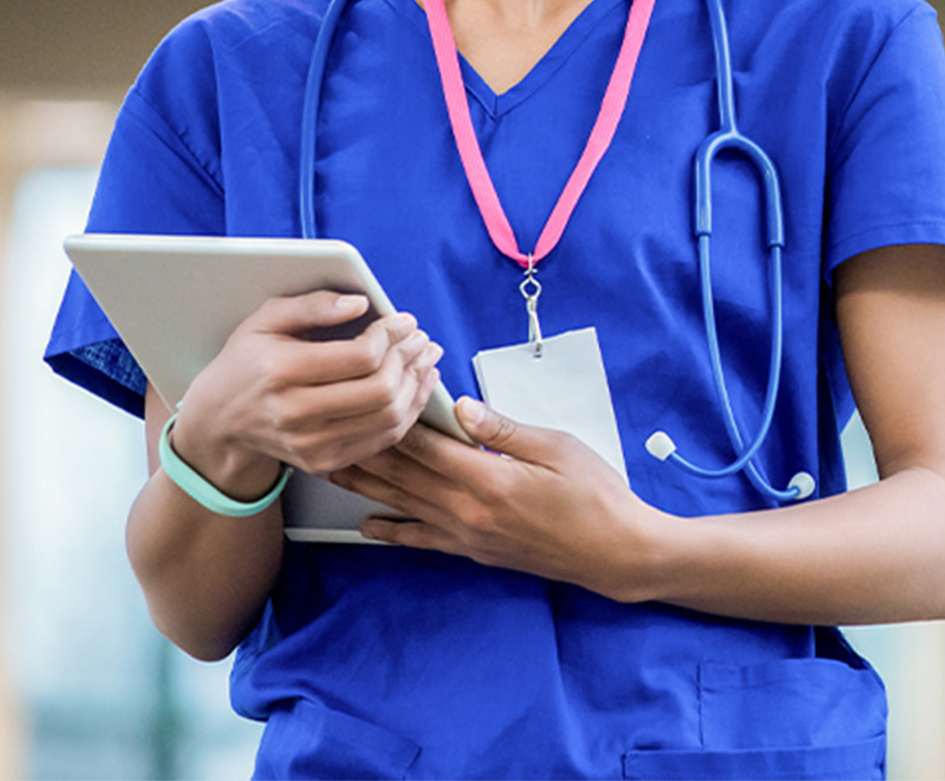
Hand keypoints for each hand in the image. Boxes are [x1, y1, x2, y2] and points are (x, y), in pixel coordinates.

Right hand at [168, 291, 442, 500]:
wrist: (220, 421)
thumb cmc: (246, 362)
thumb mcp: (266, 320)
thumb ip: (313, 306)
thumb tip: (361, 303)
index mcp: (282, 371)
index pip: (359, 357)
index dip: (391, 336)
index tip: (404, 321)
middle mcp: (296, 414)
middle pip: (380, 390)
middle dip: (410, 359)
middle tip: (421, 339)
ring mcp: (311, 445)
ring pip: (388, 419)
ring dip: (417, 386)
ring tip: (426, 360)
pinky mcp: (324, 462)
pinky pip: (382, 441)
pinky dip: (407, 413)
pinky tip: (414, 389)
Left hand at [335, 398, 662, 599]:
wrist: (614, 553)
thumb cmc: (594, 494)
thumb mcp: (556, 448)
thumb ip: (503, 429)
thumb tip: (461, 407)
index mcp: (489, 480)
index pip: (425, 446)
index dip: (394, 418)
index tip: (371, 392)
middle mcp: (468, 512)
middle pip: (403, 476)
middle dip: (364, 448)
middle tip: (330, 425)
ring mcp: (468, 535)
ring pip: (402, 506)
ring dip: (365, 485)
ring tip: (329, 466)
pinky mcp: (473, 551)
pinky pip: (422, 541)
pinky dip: (392, 531)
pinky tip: (367, 525)